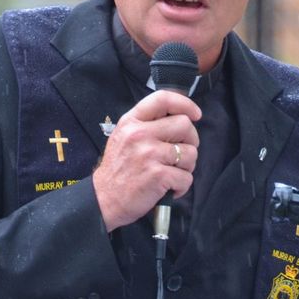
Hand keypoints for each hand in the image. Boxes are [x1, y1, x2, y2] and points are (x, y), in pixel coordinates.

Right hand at [93, 90, 200, 231]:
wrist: (103, 200)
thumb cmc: (118, 171)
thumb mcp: (123, 137)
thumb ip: (146, 125)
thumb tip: (180, 119)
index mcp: (131, 122)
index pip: (162, 98)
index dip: (185, 104)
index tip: (195, 114)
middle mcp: (139, 134)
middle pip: (185, 124)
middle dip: (191, 141)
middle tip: (181, 154)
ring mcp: (149, 154)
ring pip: (191, 152)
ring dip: (187, 167)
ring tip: (172, 174)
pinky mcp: (158, 175)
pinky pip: (187, 177)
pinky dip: (182, 186)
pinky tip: (169, 189)